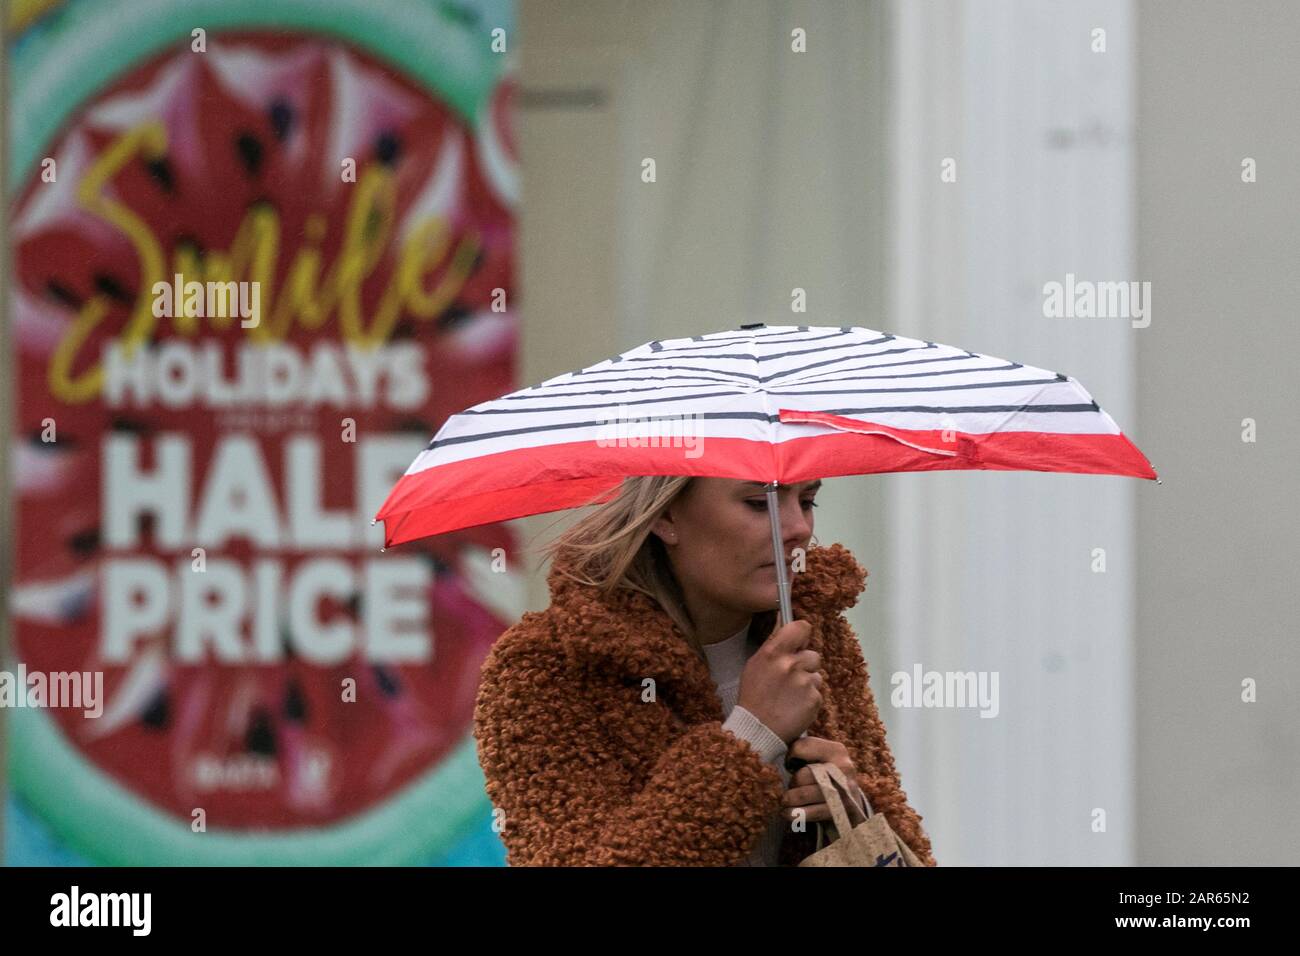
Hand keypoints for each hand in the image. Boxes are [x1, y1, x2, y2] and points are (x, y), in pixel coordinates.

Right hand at [735, 619, 822, 742]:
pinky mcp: (815, 700)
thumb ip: (773, 645)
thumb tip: (785, 623)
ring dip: (808, 683)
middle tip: (790, 679)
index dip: (802, 634)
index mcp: (773, 652)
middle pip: (813, 655)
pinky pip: (818, 693)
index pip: (801, 627)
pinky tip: (795, 706)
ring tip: (791, 696)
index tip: (799, 642)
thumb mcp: (755, 665)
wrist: (757, 730)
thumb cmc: (754, 697)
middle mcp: (791, 664)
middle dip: (805, 665)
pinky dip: (809, 699)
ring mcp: (805, 683)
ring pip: (817, 675)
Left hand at [780, 736, 865, 824]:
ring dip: (790, 799)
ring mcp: (844, 791)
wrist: (849, 802)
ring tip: (785, 800)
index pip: (801, 748)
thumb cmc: (824, 774)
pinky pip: (811, 813)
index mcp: (836, 750)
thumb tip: (785, 760)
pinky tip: (787, 813)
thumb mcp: (818, 756)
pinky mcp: (841, 811)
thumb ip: (801, 749)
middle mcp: (844, 769)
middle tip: (791, 786)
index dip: (789, 757)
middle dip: (792, 782)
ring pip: (804, 794)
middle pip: (802, 775)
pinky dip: (795, 814)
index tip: (790, 764)